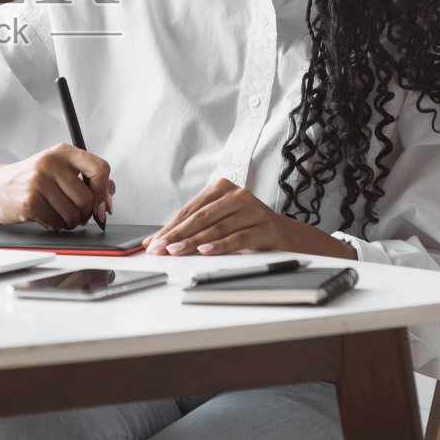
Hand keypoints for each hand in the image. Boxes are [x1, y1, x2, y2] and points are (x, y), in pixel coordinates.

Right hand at [0, 143, 114, 231]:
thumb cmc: (30, 179)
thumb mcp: (58, 170)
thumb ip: (87, 180)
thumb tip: (108, 201)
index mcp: (62, 152)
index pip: (100, 168)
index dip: (105, 191)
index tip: (101, 203)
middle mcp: (51, 163)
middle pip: (88, 199)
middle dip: (85, 213)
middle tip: (76, 213)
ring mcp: (38, 181)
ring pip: (73, 215)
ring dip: (69, 222)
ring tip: (57, 213)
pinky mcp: (29, 201)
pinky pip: (57, 223)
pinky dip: (54, 225)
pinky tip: (44, 216)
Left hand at [140, 178, 353, 257]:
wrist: (287, 235)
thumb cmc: (247, 226)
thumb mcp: (220, 221)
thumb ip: (192, 228)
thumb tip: (156, 241)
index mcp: (223, 188)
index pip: (190, 209)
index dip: (170, 226)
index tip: (153, 242)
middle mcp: (238, 195)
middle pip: (201, 217)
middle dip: (176, 234)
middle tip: (159, 248)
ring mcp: (253, 210)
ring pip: (217, 227)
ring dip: (193, 241)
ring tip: (176, 251)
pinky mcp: (265, 228)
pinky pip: (237, 237)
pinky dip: (219, 245)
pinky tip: (205, 250)